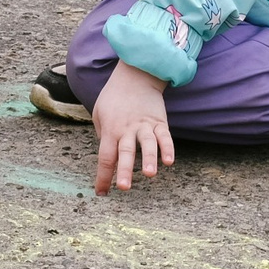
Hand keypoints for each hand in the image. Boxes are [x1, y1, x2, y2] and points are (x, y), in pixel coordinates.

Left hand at [91, 64, 174, 193]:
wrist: (135, 75)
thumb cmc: (114, 97)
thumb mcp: (99, 113)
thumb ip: (103, 136)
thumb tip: (109, 155)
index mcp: (110, 130)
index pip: (105, 157)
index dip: (103, 177)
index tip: (101, 193)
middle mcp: (127, 129)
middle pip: (125, 152)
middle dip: (125, 171)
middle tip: (124, 188)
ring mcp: (144, 125)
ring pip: (147, 144)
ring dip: (149, 159)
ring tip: (151, 174)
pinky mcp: (159, 122)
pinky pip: (164, 136)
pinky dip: (168, 148)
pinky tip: (170, 161)